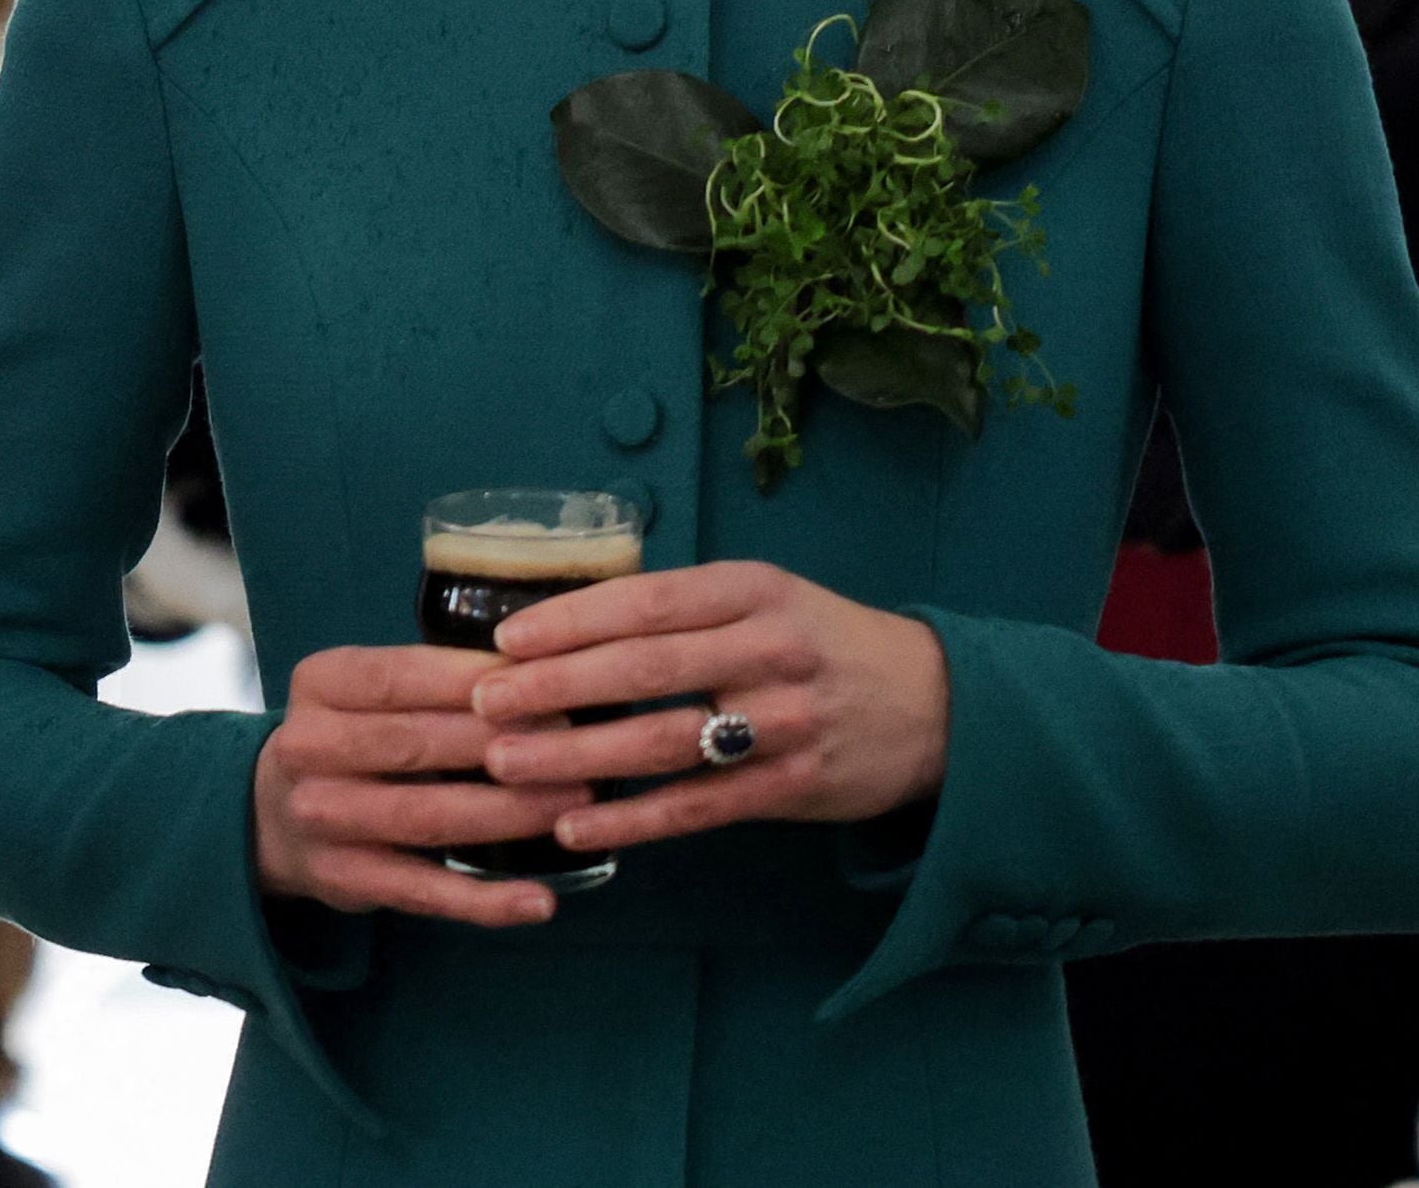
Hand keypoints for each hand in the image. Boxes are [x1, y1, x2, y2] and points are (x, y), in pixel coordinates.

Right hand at [252, 642, 585, 927]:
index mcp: (318, 684)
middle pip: (415, 744)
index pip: (399, 675)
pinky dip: (485, 901)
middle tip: (577, 744)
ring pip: (424, 816)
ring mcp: (320, 817)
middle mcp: (307, 747)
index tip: (545, 684)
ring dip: (507, 814)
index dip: (473, 681)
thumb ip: (430, 681)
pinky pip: (422, 892)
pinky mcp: (341, 879)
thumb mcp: (366, 690)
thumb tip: (540, 672)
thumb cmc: (352, 737)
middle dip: (502, 744)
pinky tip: (540, 901)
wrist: (273, 815)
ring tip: (573, 804)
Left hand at [473, 560, 948, 856]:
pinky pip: (699, 807)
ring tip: (506, 763)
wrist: (936, 704)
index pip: (646, 601)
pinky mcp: (794, 788)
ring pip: (665, 741)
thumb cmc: (817, 642)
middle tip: (483, 702)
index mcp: (752, 591)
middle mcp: (771, 651)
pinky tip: (575, 828)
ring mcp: (787, 723)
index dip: (570, 620)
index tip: (504, 640)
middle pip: (646, 668)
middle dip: (556, 687)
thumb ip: (679, 610)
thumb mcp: (761, 598)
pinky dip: (633, 821)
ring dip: (578, 756)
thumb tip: (557, 620)